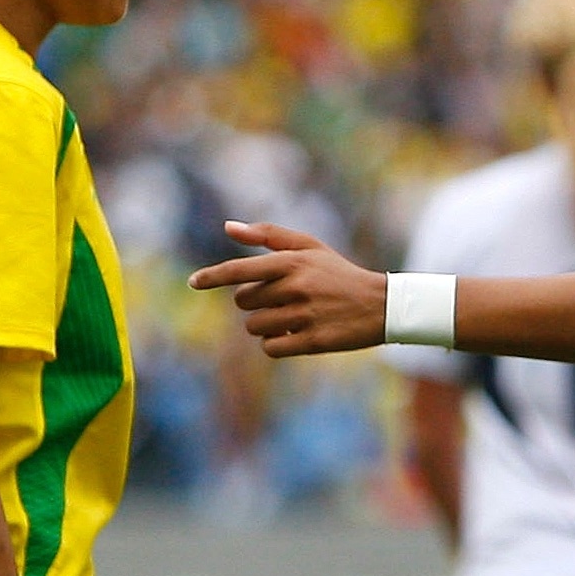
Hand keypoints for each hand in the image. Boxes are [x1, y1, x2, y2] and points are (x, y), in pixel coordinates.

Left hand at [189, 222, 388, 358]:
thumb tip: (229, 227)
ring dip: (265, 326)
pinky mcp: (312, 341)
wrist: (381, 305)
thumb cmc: (339, 274)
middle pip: (245, 302)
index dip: (212, 277)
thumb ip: (269, 235)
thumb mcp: (310, 247)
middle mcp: (295, 287)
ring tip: (289, 319)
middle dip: (254, 304)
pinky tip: (294, 336)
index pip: (239, 269)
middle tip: (280, 301)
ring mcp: (304, 315)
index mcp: (291, 262)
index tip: (193, 282)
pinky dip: (276, 345)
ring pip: (255, 327)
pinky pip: (271, 348)